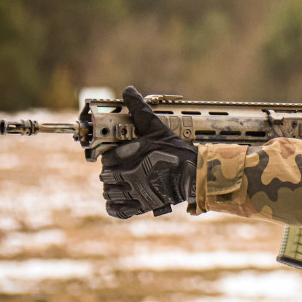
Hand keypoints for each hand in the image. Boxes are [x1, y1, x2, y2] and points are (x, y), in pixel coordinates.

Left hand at [100, 86, 197, 218]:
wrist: (196, 175)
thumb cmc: (177, 151)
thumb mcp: (157, 128)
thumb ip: (140, 110)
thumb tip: (129, 91)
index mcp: (127, 156)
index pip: (107, 159)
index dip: (111, 157)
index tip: (118, 157)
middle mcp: (127, 175)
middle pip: (105, 177)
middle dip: (111, 173)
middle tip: (122, 170)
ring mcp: (134, 192)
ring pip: (109, 193)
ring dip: (112, 189)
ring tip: (121, 185)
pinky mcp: (142, 206)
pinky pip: (119, 210)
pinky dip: (116, 207)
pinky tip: (121, 201)